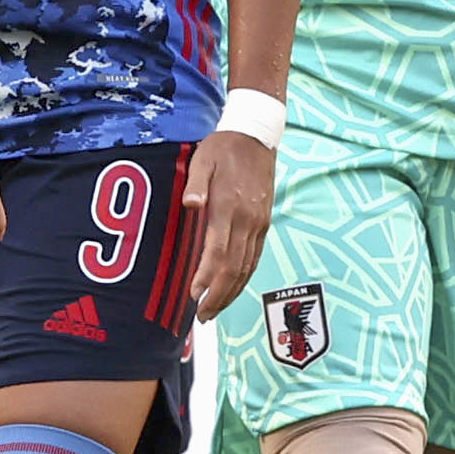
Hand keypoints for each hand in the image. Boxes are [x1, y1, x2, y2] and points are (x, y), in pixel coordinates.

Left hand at [183, 129, 276, 318]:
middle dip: (218, 296)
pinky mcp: (264, 222)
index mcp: (229, 208)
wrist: (257, 136)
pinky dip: (244, 277)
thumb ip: (195, 185)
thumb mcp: (201, 160)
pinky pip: (255, 257)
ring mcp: (259, 223)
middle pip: (234, 268)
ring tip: (215, 310)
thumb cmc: (223, 149)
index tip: (194, 296)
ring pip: (247, 266)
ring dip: (231, 292)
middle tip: (202, 316)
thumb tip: (190, 205)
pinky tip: (232, 288)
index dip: (207, 278)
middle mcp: (248, 220)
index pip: (218, 252)